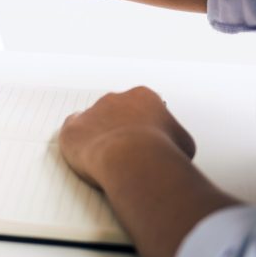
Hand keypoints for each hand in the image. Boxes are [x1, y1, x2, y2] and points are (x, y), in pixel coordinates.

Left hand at [58, 86, 195, 187]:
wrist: (133, 159)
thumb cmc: (160, 152)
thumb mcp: (184, 143)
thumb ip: (175, 138)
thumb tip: (175, 147)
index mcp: (142, 97)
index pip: (141, 106)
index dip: (144, 126)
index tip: (147, 140)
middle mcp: (114, 99)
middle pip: (115, 112)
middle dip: (121, 130)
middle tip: (127, 153)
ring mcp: (91, 112)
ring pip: (93, 122)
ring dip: (99, 137)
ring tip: (109, 159)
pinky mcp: (72, 129)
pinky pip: (72, 132)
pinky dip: (77, 142)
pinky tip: (85, 154)